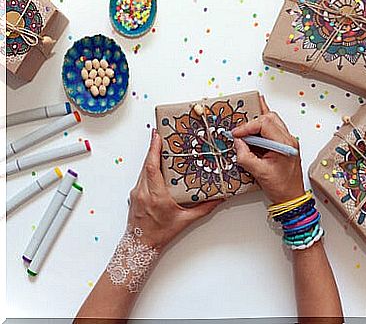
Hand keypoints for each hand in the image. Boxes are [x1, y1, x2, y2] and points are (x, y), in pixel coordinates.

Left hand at [128, 128, 222, 249]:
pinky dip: (148, 167)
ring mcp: (136, 192)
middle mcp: (143, 192)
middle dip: (153, 147)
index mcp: (156, 196)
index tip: (157, 136)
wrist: (140, 245)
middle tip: (160, 133)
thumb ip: (203, 208)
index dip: (154, 150)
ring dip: (150, 156)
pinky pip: (141, 176)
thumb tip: (218, 198)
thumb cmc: (160, 234)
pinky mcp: (134, 194)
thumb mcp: (185, 220)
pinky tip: (154, 163)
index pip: (152, 168)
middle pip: (146, 164)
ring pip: (142, 169)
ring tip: (158, 144)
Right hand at [231, 96, 304, 203]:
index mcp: (285, 144)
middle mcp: (288, 139)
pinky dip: (261, 129)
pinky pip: (272, 130)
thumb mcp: (258, 172)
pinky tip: (253, 128)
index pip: (264, 123)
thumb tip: (237, 142)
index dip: (247, 126)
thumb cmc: (281, 187)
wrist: (291, 197)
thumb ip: (245, 155)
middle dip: (251, 123)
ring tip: (244, 131)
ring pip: (271, 121)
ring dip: (256, 125)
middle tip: (240, 133)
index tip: (236, 134)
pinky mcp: (283, 145)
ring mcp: (287, 141)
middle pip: (269, 118)